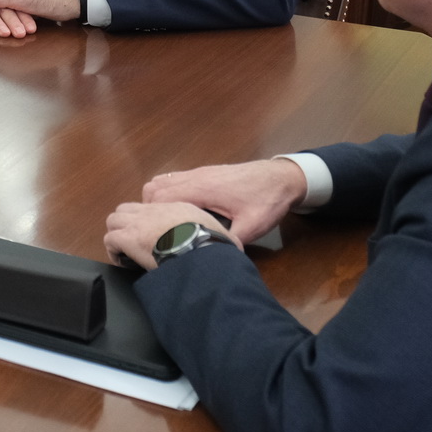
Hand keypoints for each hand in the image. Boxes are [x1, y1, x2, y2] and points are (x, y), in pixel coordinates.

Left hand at [105, 200, 244, 271]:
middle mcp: (155, 211)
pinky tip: (123, 261)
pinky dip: (113, 250)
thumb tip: (237, 246)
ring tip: (125, 251)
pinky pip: (110, 239)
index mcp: (178, 208)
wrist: (202, 248)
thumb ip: (227, 236)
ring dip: (117, 235)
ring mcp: (139, 223)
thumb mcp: (226, 235)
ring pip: (114, 220)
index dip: (149, 221)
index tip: (154, 236)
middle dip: (127, 224)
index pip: (153, 207)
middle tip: (134, 242)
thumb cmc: (214, 243)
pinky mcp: (129, 238)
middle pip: (127, 209)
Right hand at [139, 159, 308, 244]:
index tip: (155, 235)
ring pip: (161, 181)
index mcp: (202, 189)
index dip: (152, 216)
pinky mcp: (203, 173)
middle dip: (150, 211)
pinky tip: (181, 210)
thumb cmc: (266, 200)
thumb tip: (215, 259)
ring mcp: (198, 173)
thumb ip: (231, 241)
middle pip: (154, 188)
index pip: (160, 197)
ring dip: (157, 200)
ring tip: (167, 222)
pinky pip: (173, 179)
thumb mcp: (253, 226)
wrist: (281, 178)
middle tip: (159, 233)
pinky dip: (167, 193)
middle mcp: (195, 177)